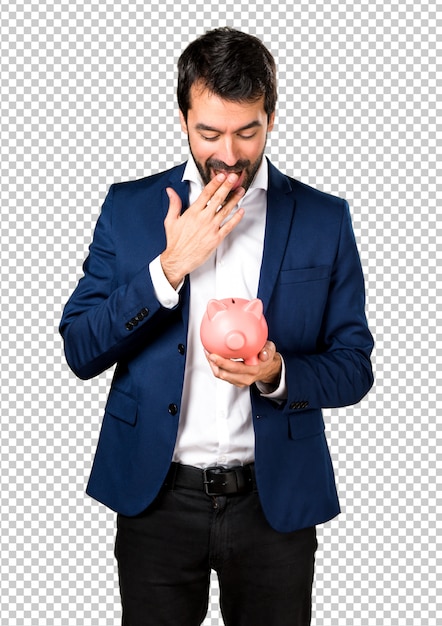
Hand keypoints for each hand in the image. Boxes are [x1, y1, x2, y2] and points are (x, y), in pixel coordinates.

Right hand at [160, 173, 244, 287]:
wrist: (178, 259)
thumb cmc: (175, 242)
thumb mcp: (170, 220)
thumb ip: (174, 204)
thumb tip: (170, 191)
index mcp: (192, 212)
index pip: (206, 193)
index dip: (215, 183)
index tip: (221, 175)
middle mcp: (203, 218)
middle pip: (218, 198)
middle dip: (227, 186)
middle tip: (234, 177)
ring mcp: (211, 228)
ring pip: (226, 210)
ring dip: (235, 199)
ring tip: (241, 191)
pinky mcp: (216, 238)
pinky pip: (229, 226)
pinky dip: (236, 218)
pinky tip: (241, 211)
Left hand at [206, 341, 281, 388]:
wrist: (268, 368)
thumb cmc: (266, 357)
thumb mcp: (270, 350)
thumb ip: (267, 351)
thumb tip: (263, 354)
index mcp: (253, 370)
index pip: (235, 368)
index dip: (222, 362)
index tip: (214, 355)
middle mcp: (245, 378)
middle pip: (224, 373)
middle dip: (213, 363)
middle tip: (208, 351)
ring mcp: (239, 381)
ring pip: (221, 375)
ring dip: (212, 365)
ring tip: (208, 352)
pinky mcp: (234, 381)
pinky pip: (222, 375)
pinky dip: (215, 366)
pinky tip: (213, 357)